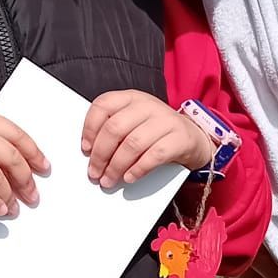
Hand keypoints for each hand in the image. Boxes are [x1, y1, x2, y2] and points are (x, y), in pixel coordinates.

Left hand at [81, 90, 214, 188]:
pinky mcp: (179, 138)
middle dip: (100, 154)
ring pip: (133, 144)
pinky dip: (138, 169)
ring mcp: (165, 120)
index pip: (103, 105)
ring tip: (109, 179)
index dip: (90, 128)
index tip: (85, 149)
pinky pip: (154, 155)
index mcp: (131, 98)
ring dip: (116, 166)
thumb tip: (91, 154)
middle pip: (115, 128)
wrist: (192, 136)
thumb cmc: (155, 132)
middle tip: (94, 172)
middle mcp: (147, 105)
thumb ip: (115, 130)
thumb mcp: (134, 122)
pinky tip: (129, 177)